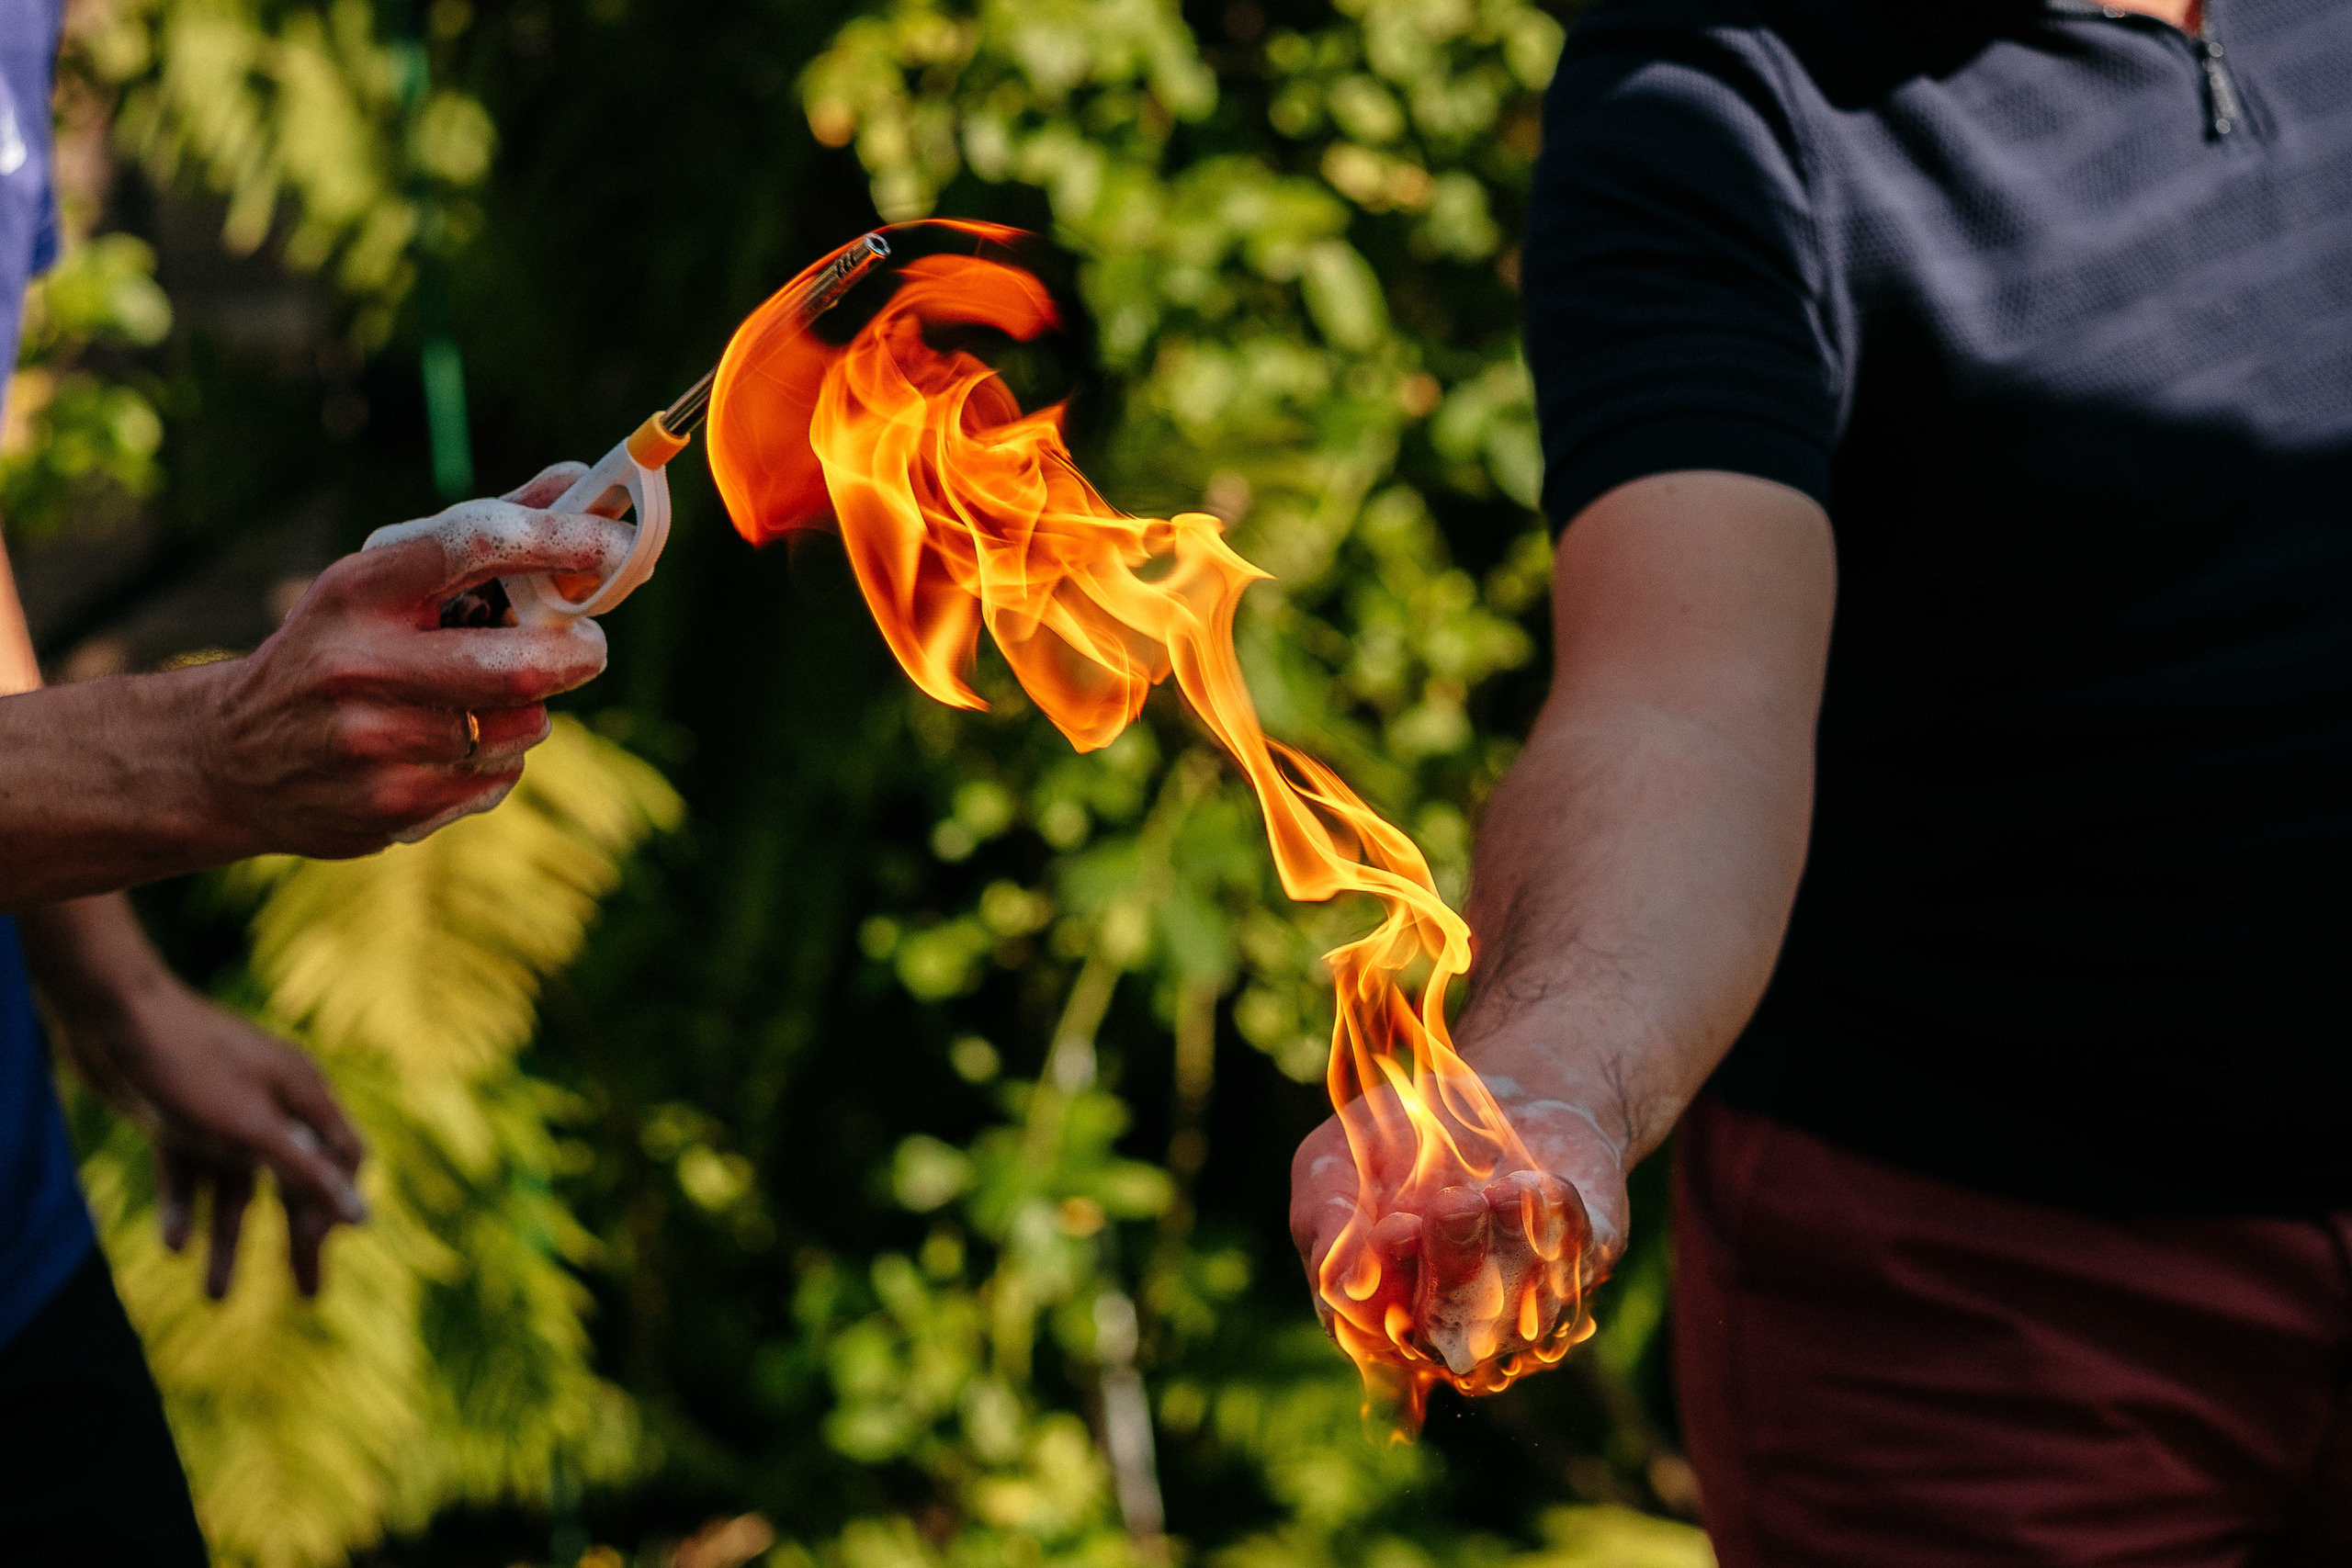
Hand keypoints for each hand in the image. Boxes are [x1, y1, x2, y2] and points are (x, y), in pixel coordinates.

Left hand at [76, 973, 365, 1297]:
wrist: (110, 1015)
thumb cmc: (189, 1066)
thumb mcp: (252, 1130)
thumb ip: (307, 1173)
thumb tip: (364, 1217)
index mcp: (305, 1096)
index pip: (342, 1163)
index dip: (334, 1210)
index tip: (314, 1253)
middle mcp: (273, 1104)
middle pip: (294, 1182)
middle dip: (296, 1239)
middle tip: (307, 1296)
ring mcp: (225, 1112)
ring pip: (237, 1187)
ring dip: (228, 1239)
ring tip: (216, 1296)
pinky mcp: (181, 1118)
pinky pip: (192, 1173)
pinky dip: (185, 1206)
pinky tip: (174, 1246)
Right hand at [193, 463, 632, 857]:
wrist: (231, 757)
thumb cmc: (336, 648)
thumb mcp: (381, 582)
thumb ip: (484, 534)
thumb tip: (578, 478)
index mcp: (359, 589)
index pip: (475, 544)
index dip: (559, 539)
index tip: (612, 541)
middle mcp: (361, 665)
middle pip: (518, 666)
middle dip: (577, 653)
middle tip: (589, 644)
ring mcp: (376, 743)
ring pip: (519, 727)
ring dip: (530, 711)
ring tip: (489, 700)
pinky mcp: (393, 806)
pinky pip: (497, 778)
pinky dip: (498, 759)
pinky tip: (451, 748)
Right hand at [1289, 1072, 1628, 1390]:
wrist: (1493, 1086)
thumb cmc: (1397, 1136)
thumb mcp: (1334, 1163)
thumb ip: (1324, 1220)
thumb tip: (1339, 1284)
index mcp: (1386, 1307)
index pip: (1381, 1333)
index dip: (1392, 1289)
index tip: (1394, 1226)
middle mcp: (1458, 1319)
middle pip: (1455, 1335)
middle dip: (1456, 1272)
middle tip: (1454, 1203)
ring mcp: (1529, 1296)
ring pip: (1526, 1313)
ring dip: (1514, 1252)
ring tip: (1504, 1190)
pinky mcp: (1588, 1257)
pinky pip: (1581, 1263)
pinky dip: (1562, 1226)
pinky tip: (1541, 1181)